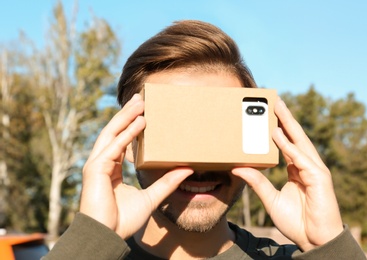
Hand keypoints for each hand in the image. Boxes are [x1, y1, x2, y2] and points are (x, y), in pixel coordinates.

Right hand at [80, 94, 192, 238]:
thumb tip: (186, 169)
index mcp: (112, 168)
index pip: (121, 140)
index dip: (131, 125)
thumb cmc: (123, 220)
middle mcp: (103, 162)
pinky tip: (140, 122)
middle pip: (115, 131)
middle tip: (141, 98)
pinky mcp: (96, 168)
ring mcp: (97, 164)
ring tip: (140, 102)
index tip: (143, 112)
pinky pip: (115, 146)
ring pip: (113, 133)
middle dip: (128, 114)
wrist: (107, 236)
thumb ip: (167, 182)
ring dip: (127, 116)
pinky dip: (127, 133)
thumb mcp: (151, 197)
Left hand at [232, 97, 342, 250]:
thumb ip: (257, 183)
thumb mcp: (271, 199)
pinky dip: (288, 146)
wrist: (314, 240)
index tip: (266, 116)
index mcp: (297, 169)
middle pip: (294, 136)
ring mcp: (314, 170)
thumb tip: (238, 168)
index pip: (287, 143)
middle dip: (284, 118)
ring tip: (276, 107)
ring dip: (287, 123)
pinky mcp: (319, 178)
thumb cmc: (297, 221)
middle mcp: (306, 165)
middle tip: (273, 100)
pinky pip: (300, 158)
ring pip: (298, 142)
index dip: (278, 129)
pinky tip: (276, 133)